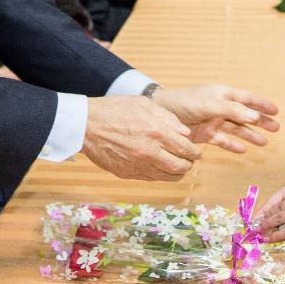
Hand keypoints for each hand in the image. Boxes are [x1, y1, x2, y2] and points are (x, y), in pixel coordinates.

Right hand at [81, 95, 201, 180]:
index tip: (197, 153)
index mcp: (156, 132)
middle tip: (190, 161)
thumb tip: (186, 133)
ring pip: (167, 177)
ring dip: (177, 173)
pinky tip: (160, 168)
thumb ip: (169, 119)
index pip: (186, 149)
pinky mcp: (127, 173)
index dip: (195, 153)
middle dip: (189, 165)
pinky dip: (160, 175)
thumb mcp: (145, 104)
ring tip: (178, 167)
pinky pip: (150, 179)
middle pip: (180, 167)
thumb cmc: (115, 110)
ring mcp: (137, 165)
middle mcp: (149, 151)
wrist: (87, 125)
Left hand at [152, 84, 279, 153]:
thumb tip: (254, 116)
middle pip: (245, 115)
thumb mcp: (208, 104)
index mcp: (222, 95)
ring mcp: (213, 121)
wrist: (160, 114)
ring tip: (264, 143)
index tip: (276, 110)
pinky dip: (232, 145)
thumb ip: (231, 110)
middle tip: (276, 128)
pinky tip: (242, 150)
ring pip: (236, 129)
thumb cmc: (183, 103)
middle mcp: (220, 108)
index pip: (246, 98)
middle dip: (261, 121)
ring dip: (250, 135)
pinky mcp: (205, 134)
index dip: (261, 104)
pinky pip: (223, 140)